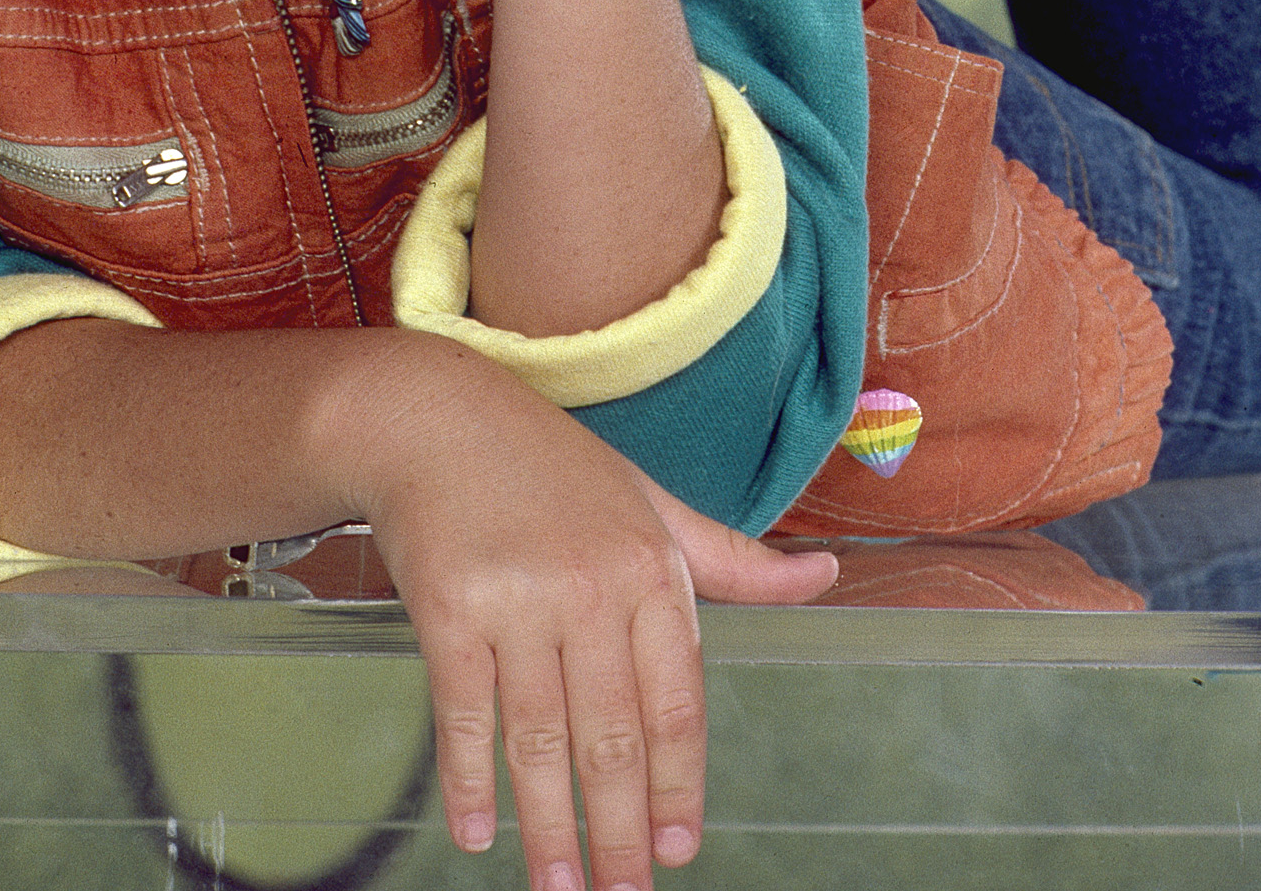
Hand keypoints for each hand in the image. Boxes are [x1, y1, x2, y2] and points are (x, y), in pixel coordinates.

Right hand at [354, 344, 835, 889]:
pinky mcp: (448, 607)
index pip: (677, 706)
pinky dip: (469, 781)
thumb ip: (733, 559)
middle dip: (618, 834)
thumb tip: (827, 574)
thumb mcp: (651, 503)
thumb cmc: (547, 466)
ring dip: (549, 828)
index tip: (678, 849)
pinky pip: (465, 713)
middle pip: (611, 739)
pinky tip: (477, 830)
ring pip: (539, 741)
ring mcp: (517, 599)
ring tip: (558, 887)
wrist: (433, 416)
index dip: (677, 788)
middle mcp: (590, 588)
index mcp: (651, 568)